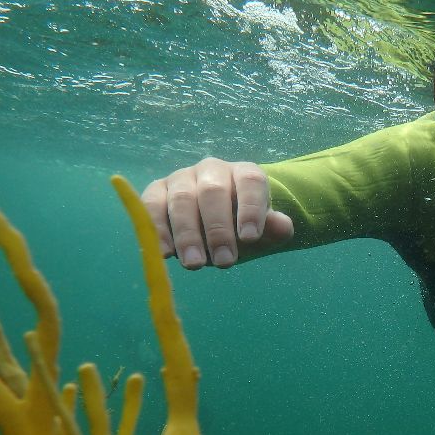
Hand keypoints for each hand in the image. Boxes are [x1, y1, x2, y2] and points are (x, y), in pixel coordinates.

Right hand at [141, 158, 293, 268]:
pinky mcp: (157, 191)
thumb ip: (274, 229)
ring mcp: (182, 178)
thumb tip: (282, 226)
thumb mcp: (264, 232)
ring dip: (187, 234)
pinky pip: (152, 206)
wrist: (217, 224)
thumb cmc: (243, 227)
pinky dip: (157, 229)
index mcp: (244, 173)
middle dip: (218, 229)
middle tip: (225, 262)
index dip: (250, 208)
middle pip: (213, 192)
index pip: (250, 182)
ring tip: (195, 265)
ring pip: (181, 199)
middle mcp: (212, 170)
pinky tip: (165, 253)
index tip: (250, 238)